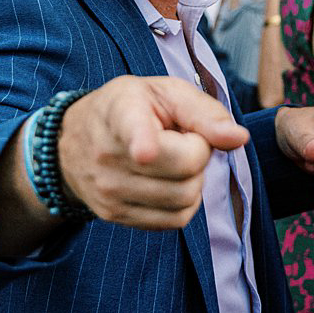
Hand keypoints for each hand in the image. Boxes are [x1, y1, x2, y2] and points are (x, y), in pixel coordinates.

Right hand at [57, 76, 250, 229]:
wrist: (74, 140)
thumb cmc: (129, 109)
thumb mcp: (165, 92)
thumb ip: (205, 111)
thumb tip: (239, 138)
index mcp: (122, 113)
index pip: (133, 131)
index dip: (143, 142)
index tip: (144, 151)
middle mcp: (108, 155)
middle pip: (186, 168)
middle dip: (198, 152)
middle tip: (180, 138)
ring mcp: (109, 190)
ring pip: (185, 198)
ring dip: (193, 179)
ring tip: (172, 158)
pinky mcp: (116, 216)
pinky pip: (175, 220)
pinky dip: (184, 201)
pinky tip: (167, 181)